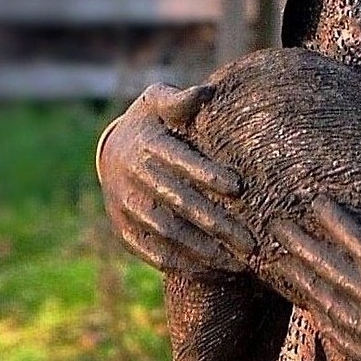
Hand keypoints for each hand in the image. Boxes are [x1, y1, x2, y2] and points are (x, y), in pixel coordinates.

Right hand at [96, 83, 254, 275]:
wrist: (111, 152)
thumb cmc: (150, 123)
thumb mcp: (157, 102)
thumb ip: (180, 100)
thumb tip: (206, 91)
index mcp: (145, 145)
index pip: (178, 161)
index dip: (206, 174)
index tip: (238, 187)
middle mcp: (132, 178)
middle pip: (178, 204)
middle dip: (215, 223)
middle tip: (250, 239)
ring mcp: (125, 208)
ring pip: (167, 233)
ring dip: (203, 250)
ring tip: (238, 262)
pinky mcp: (124, 231)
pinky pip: (153, 252)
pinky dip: (182, 264)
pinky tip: (213, 270)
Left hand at [266, 174, 360, 360]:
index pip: (350, 239)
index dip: (329, 219)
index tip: (313, 200)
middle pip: (326, 271)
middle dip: (299, 247)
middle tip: (275, 228)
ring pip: (326, 305)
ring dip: (303, 282)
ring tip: (282, 265)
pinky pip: (340, 339)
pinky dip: (322, 321)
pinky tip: (312, 311)